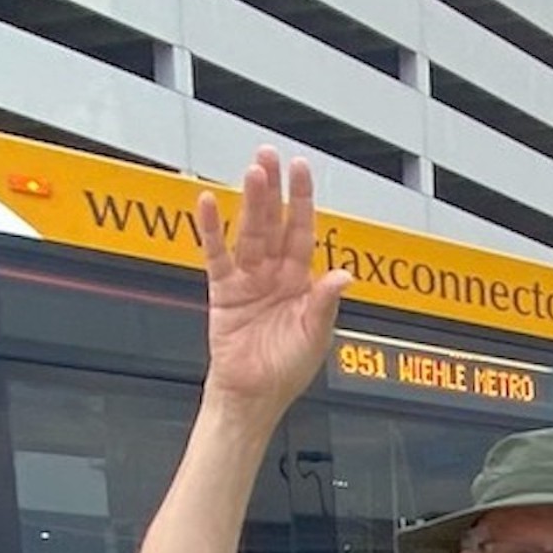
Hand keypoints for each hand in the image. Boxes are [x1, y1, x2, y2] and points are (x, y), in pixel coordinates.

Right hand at [198, 149, 352, 411]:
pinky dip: (211, 230)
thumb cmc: (285, 371)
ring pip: (249, 232)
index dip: (302, 200)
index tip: (301, 169)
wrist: (253, 397)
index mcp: (300, 282)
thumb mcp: (314, 337)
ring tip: (250, 173)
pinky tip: (208, 203)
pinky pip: (216, 255)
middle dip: (273, 190)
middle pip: (273, 223)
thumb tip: (344, 275)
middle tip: (269, 156)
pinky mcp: (223, 290)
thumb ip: (325, 303)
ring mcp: (248, 279)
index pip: (302, 231)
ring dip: (249, 202)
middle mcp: (274, 274)